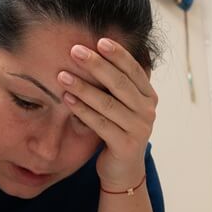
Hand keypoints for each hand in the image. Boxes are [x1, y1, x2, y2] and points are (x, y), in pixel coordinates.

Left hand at [57, 38, 157, 191]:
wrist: (123, 171)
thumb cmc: (118, 131)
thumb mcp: (121, 105)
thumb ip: (116, 84)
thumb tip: (99, 49)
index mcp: (149, 96)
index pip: (133, 70)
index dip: (117, 54)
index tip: (99, 40)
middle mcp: (148, 111)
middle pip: (120, 83)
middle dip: (96, 65)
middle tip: (75, 51)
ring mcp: (138, 129)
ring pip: (107, 103)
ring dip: (83, 87)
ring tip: (62, 75)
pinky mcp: (125, 145)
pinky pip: (100, 123)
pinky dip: (82, 110)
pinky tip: (67, 99)